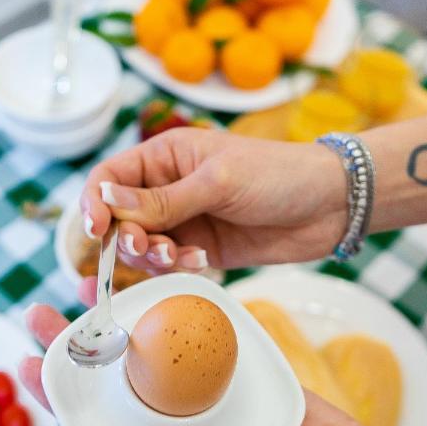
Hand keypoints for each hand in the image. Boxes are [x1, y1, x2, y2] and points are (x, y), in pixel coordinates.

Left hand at [19, 304, 404, 425]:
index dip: (59, 398)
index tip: (25, 364)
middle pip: (116, 380)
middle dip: (78, 346)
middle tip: (44, 310)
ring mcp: (210, 397)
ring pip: (156, 349)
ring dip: (124, 316)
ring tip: (95, 283)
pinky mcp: (245, 372)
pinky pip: (209, 335)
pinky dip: (184, 306)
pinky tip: (162, 280)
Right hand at [80, 128, 346, 270]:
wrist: (330, 205)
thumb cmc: (278, 174)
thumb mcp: (217, 182)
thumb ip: (162, 200)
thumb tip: (107, 201)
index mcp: (165, 157)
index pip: (110, 179)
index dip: (96, 203)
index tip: (97, 228)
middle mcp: (168, 189)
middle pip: (120, 219)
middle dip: (127, 237)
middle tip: (149, 247)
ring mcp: (185, 221)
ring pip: (143, 247)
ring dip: (153, 257)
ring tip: (180, 256)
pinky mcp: (202, 249)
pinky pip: (171, 264)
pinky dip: (178, 268)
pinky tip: (203, 262)